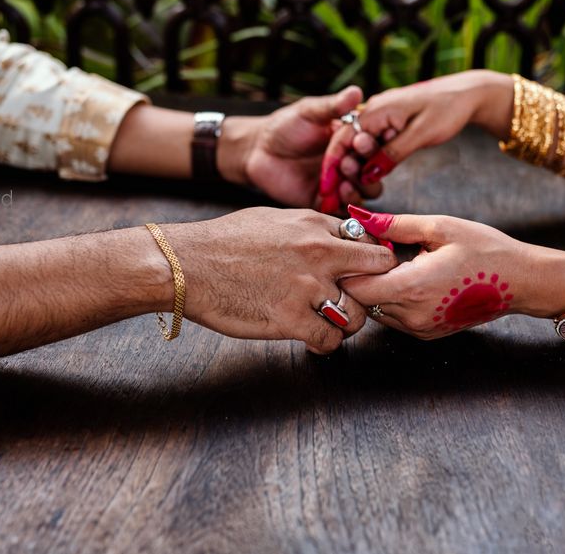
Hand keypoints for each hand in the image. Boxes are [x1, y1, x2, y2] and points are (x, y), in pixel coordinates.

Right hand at [162, 207, 397, 352]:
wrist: (186, 265)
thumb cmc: (221, 242)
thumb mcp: (271, 219)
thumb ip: (306, 228)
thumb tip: (328, 236)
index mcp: (313, 225)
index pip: (367, 241)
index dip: (369, 261)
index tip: (361, 275)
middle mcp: (319, 252)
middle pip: (378, 271)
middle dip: (374, 288)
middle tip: (359, 301)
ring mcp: (307, 287)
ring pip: (359, 314)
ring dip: (348, 323)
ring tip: (330, 324)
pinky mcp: (290, 319)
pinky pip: (331, 340)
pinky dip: (325, 344)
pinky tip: (312, 340)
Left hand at [223, 87, 381, 207]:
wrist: (258, 150)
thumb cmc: (285, 126)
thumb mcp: (309, 112)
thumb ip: (332, 106)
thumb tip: (356, 92)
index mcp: (352, 140)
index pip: (375, 144)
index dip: (374, 144)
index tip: (364, 140)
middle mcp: (351, 162)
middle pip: (375, 171)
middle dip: (369, 168)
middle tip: (349, 161)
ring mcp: (341, 183)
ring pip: (365, 191)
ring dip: (360, 186)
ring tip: (346, 179)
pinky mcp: (326, 201)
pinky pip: (344, 207)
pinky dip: (346, 203)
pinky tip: (339, 194)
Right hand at [321, 70, 512, 190]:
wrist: (467, 94)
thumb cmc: (447, 109)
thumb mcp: (420, 134)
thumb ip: (392, 154)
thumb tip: (368, 175)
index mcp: (376, 109)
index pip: (343, 138)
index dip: (332, 164)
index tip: (326, 188)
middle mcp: (374, 113)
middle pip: (347, 145)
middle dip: (340, 171)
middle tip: (334, 197)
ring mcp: (382, 119)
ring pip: (360, 148)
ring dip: (354, 170)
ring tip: (348, 194)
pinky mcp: (391, 127)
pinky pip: (374, 147)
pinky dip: (369, 164)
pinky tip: (367, 180)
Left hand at [340, 206, 564, 339]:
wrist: (520, 282)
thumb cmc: (484, 249)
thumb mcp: (440, 227)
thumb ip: (395, 225)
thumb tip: (359, 217)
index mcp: (412, 287)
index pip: (354, 287)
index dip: (350, 266)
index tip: (358, 247)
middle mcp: (411, 315)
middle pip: (361, 300)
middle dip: (361, 276)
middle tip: (378, 251)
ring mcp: (419, 328)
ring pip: (375, 311)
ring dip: (376, 289)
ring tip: (398, 264)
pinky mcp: (426, 334)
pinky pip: (393, 318)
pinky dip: (392, 299)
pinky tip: (411, 278)